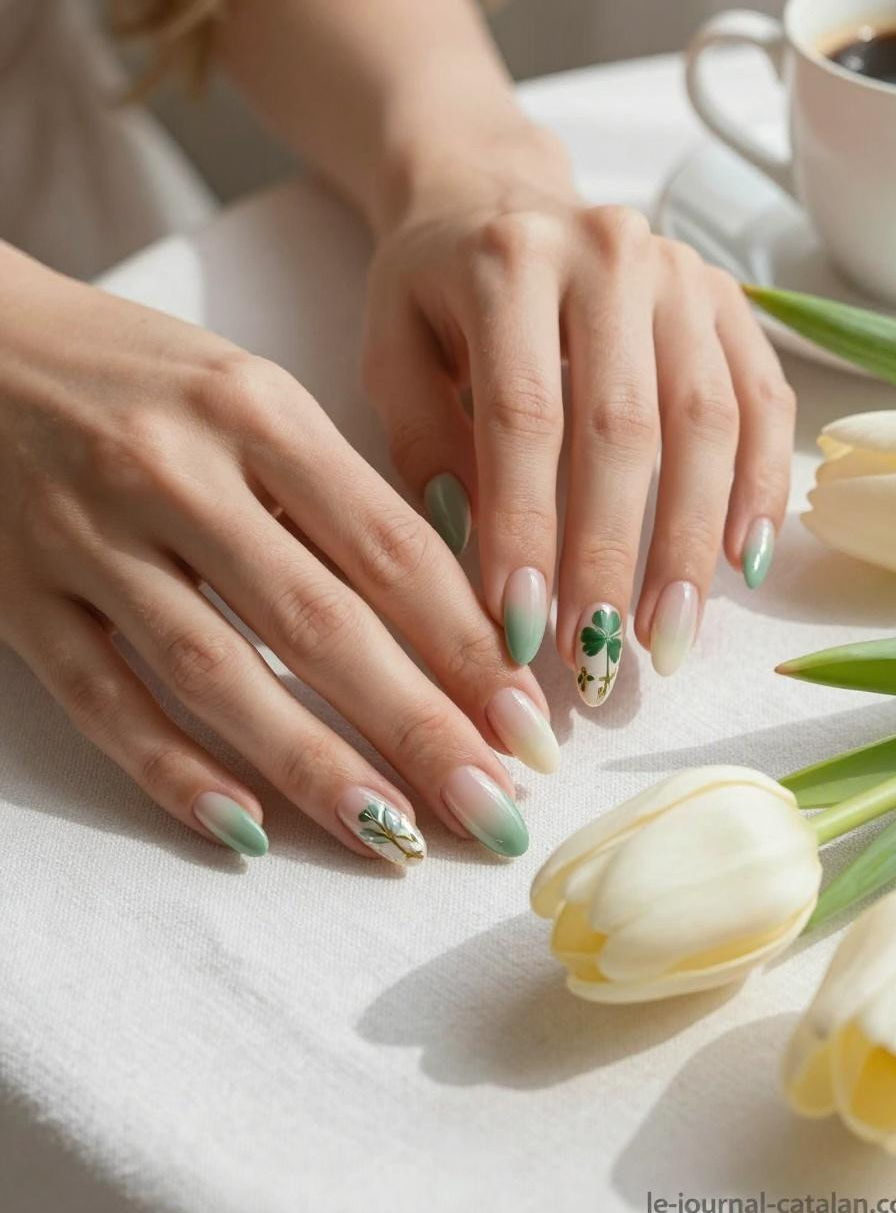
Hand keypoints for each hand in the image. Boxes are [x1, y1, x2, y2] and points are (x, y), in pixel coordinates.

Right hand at [0, 247, 558, 862]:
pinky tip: (246, 830)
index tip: (527, 724)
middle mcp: (176, 471)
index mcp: (256, 409)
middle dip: (419, 728)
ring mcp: (90, 539)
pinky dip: (175, 771)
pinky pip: (106, 701)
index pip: (388, 547)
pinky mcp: (22, 597)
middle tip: (494, 810)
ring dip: (314, 768)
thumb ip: (336, 491)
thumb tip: (446, 614)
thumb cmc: (140, 372)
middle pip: (319, 623)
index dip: (468, 646)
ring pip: (216, 675)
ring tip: (395, 840)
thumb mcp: (250, 393)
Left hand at [363, 128, 794, 701]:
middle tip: (599, 658)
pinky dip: (759, 487)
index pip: (523, 415)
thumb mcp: (390, 351)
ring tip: (669, 637)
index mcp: (507, 260)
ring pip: (706, 421)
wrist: (495, 195)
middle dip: (612, 557)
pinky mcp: (729, 298)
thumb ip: (421, 442)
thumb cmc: (432, 290)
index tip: (519, 629)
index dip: (526, 529)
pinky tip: (739, 565)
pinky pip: (762, 400)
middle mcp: (609, 252)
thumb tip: (473, 550)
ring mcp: (682, 271)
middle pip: (624, 427)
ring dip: (690, 542)